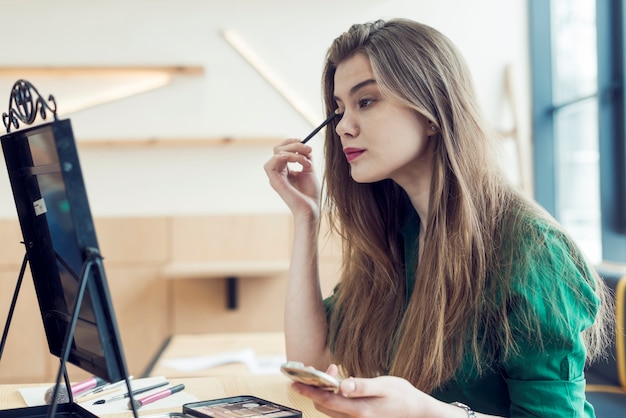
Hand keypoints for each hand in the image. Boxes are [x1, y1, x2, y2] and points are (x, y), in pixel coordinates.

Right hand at [264, 139, 320, 217]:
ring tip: (306, 162)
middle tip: (309, 150)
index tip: (304, 141)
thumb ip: (305, 157)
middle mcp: (277, 172)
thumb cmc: (310, 193)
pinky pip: (270, 164)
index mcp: (284, 169)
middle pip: (278, 148)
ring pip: (276, 153)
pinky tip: (296, 161)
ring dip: (293, 152)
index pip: (282, 149)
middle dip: (294, 145)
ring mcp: (275, 177)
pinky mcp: (274, 182)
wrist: (311, 208)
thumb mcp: (309, 170)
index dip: (291, 142)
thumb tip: (304, 145)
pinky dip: (282, 157)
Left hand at [292, 365, 439, 417]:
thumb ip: (362, 386)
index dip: (309, 390)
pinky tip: (341, 386)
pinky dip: (334, 399)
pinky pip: (338, 411)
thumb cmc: (403, 397)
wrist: (418, 413)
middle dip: (316, 387)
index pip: (325, 400)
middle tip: (320, 369)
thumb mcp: (385, 386)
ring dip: (325, 392)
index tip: (296, 380)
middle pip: (324, 405)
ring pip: (330, 409)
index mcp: (359, 410)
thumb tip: (342, 385)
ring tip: (332, 374)